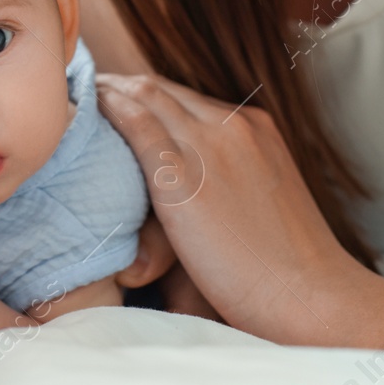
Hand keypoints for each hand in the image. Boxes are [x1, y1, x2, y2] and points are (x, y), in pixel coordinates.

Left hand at [96, 73, 367, 343]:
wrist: (311, 297)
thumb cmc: (284, 270)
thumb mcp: (258, 203)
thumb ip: (224, 182)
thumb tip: (186, 193)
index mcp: (256, 127)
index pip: (185, 97)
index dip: (143, 95)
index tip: (112, 99)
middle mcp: (235, 124)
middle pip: (162, 90)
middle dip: (119, 88)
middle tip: (80, 93)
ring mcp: (212, 145)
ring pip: (147, 97)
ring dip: (107, 93)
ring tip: (73, 99)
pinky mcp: (187, 176)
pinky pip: (137, 124)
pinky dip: (107, 110)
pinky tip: (84, 113)